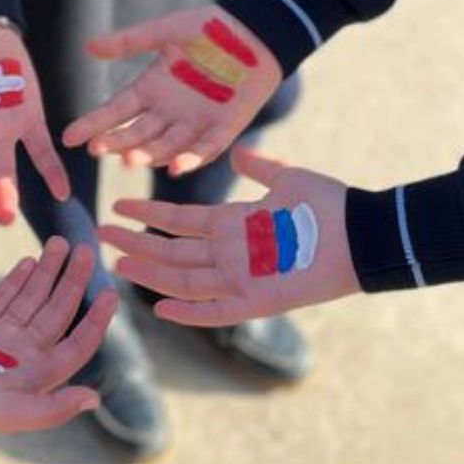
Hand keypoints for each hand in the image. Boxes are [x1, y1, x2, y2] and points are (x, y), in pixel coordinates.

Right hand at [0, 238, 115, 442]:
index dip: (96, 320)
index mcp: (36, 377)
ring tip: (60, 243)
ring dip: (46, 272)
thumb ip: (52, 408)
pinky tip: (29, 261)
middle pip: (57, 312)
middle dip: (72, 280)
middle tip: (84, 248)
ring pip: (31, 298)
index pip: (76, 343)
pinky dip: (16, 279)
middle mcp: (22, 356)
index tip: (112, 291)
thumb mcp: (11, 412)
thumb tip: (95, 398)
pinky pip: (3, 297)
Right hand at [63, 6, 280, 175]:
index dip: (92, 124)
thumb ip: (130, 41)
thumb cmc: (208, 28)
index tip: (68, 137)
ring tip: (128, 159)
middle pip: (136, 133)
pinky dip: (191, 159)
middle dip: (117, 142)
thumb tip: (88, 46)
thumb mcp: (166, 31)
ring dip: (148, 154)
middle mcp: (168, 112)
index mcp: (150, 89)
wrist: (253, 31)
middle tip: (97, 149)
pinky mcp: (223, 129)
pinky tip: (176, 167)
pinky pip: (205, 149)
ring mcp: (195, 123)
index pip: (114, 112)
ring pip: (165, 146)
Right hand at [98, 146, 358, 325]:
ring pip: (184, 278)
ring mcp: (242, 278)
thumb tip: (237, 151)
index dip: (149, 215)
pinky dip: (189, 312)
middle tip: (101, 236)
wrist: (362, 234)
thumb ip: (260, 167)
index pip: (180, 221)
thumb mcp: (288, 179)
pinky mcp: (259, 300)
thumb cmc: (328, 206)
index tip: (118, 206)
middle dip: (137, 244)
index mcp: (235, 223)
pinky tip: (159, 307)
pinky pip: (216, 310)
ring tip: (117, 263)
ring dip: (151, 273)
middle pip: (173, 251)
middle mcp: (232, 252)